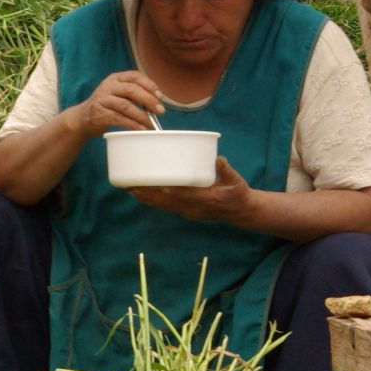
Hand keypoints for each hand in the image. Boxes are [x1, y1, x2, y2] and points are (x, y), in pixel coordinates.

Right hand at [68, 70, 166, 138]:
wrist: (83, 118)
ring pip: (126, 105)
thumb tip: (157, 104)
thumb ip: (134, 94)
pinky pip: (119, 119)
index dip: (149, 85)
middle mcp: (108, 86)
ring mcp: (102, 99)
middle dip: (148, 100)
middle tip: (160, 111)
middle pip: (131, 90)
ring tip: (152, 123)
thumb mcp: (118, 93)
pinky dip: (133, 124)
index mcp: (115, 78)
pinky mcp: (99, 114)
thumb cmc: (106, 106)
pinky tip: (141, 129)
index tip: (160, 96)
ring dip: (142, 115)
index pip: (135, 76)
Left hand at [128, 156, 255, 225]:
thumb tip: (219, 158)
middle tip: (131, 183)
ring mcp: (188, 211)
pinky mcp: (186, 212)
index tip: (151, 183)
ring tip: (130, 188)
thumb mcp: (236, 181)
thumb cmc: (238, 193)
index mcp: (204, 199)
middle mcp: (193, 208)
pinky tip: (142, 195)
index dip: (164, 191)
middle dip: (147, 194)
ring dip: (146, 198)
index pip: (180, 196)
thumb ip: (226, 170)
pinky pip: (166, 208)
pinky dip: (153, 202)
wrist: (241, 212)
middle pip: (165, 202)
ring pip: (163, 206)